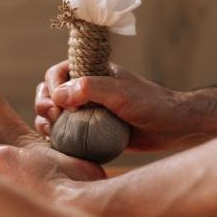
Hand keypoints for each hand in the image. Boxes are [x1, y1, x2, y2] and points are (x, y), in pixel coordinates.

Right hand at [35, 61, 199, 150]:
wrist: (173, 127)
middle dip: (44, 104)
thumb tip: (58, 96)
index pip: (58, 73)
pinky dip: (57, 137)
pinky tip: (57, 144)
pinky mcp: (92, 132)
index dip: (51, 87)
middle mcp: (87, 90)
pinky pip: (67, 133)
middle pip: (51, 93)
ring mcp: (88, 111)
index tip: (56, 104)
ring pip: (56, 114)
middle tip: (51, 118)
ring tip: (50, 131)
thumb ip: (91, 89)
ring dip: (46, 121)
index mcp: (92, 72)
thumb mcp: (120, 93)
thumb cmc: (150, 104)